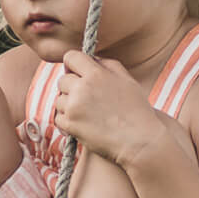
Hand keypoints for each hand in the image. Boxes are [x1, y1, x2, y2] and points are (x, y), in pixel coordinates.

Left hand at [55, 50, 177, 168]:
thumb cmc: (137, 111)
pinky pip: (58, 118)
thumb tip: (92, 59)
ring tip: (89, 115)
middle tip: (86, 100)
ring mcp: (74, 106)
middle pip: (62, 80)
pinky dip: (68, 123)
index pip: (71, 57)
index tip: (76, 73)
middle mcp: (82, 88)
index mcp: (97, 74)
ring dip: (69, 107)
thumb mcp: (127, 80)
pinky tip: (84, 126)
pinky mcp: (70, 124)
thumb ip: (108, 65)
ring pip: (59, 100)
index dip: (72, 65)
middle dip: (71, 88)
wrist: (140, 140)